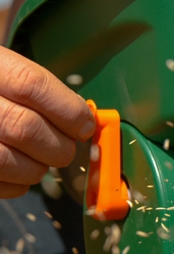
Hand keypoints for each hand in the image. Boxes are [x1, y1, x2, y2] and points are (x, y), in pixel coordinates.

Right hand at [0, 46, 94, 197]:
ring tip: (40, 158)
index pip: (32, 85)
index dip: (68, 110)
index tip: (85, 126)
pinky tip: (17, 169)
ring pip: (9, 161)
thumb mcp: (6, 70)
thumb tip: (84, 122)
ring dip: (39, 167)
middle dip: (59, 146)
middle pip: (25, 128)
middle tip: (65, 148)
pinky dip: (17, 183)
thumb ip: (40, 90)